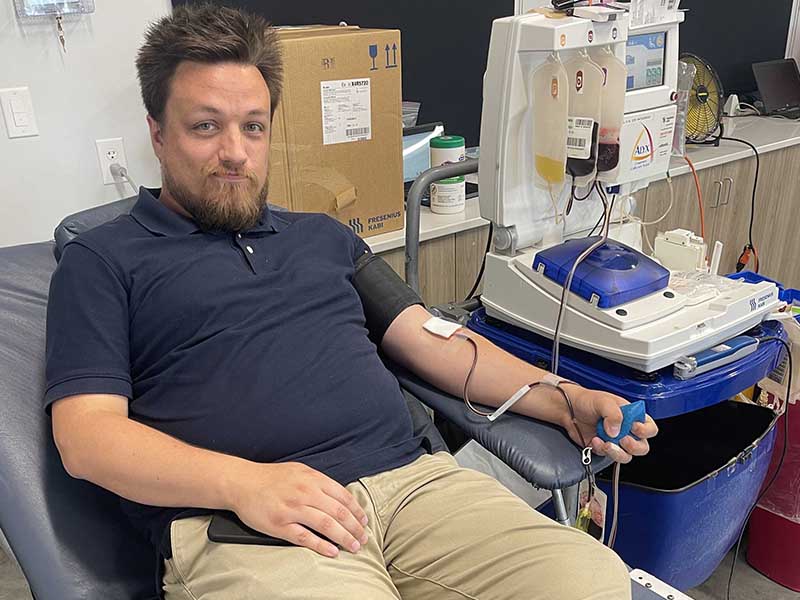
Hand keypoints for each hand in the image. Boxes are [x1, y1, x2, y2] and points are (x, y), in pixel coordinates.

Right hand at [229, 461, 368, 557]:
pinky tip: (332, 551)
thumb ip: (319, 482)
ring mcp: (292, 510)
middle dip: (355, 527)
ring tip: (353, 546)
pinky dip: (321, 546)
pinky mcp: (279, 525)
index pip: (343, 496)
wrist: (241, 482)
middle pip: (338, 512)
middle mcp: (305, 493)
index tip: (364, 521)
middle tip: (363, 538)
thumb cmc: (271, 477)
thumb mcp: (299, 471)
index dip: (357, 510)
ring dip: (343, 538)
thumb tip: (340, 497)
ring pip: (326, 525)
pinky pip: (305, 537)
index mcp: (312, 479)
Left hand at [558, 384, 657, 463]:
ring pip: (627, 456)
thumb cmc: (588, 401)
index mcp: (632, 416)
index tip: (634, 427)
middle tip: (623, 439)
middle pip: (642, 447)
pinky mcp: (604, 448)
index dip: (645, 431)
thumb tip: (616, 431)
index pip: (650, 428)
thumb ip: (613, 414)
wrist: (569, 409)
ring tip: (606, 443)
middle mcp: (626, 430)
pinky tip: (594, 440)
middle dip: (634, 446)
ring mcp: (616, 441)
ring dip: (617, 452)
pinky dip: (602, 450)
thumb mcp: (603, 401)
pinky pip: (608, 456)